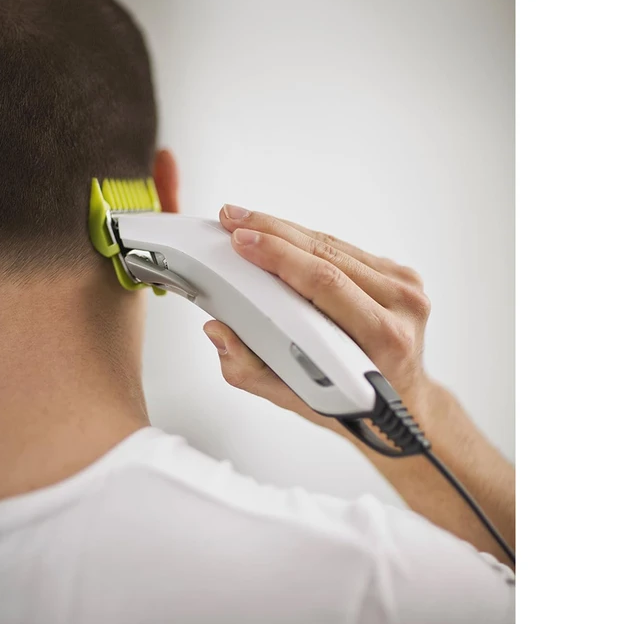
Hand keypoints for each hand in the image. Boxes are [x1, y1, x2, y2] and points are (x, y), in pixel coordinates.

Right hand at [203, 204, 433, 430]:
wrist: (405, 401)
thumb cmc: (353, 402)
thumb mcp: (297, 399)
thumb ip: (250, 371)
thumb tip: (218, 331)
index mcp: (384, 339)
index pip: (324, 283)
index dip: (279, 257)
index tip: (241, 243)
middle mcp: (401, 307)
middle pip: (327, 255)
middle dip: (271, 234)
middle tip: (232, 221)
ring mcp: (405, 287)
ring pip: (333, 245)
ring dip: (285, 231)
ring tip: (247, 222)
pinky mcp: (400, 274)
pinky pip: (344, 248)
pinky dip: (306, 240)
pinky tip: (279, 234)